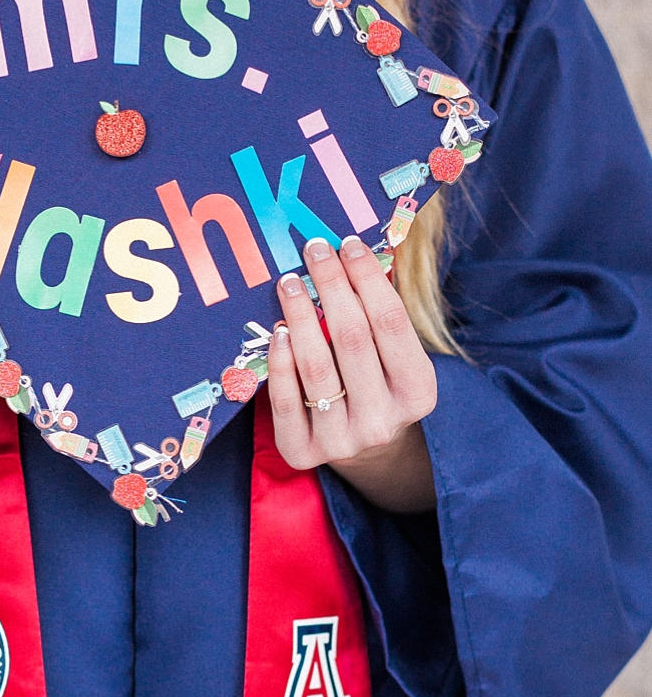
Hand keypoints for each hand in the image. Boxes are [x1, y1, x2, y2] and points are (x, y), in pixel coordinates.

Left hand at [267, 235, 437, 513]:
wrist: (365, 451)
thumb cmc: (379, 384)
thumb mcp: (395, 357)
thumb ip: (380, 317)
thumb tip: (354, 251)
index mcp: (418, 393)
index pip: (392, 324)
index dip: (368, 280)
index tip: (348, 244)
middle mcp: (384, 421)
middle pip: (353, 339)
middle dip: (331, 286)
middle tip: (314, 249)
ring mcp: (343, 441)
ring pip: (317, 367)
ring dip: (300, 316)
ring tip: (290, 281)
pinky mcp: (303, 452)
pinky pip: (285, 401)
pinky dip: (280, 362)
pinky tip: (278, 330)